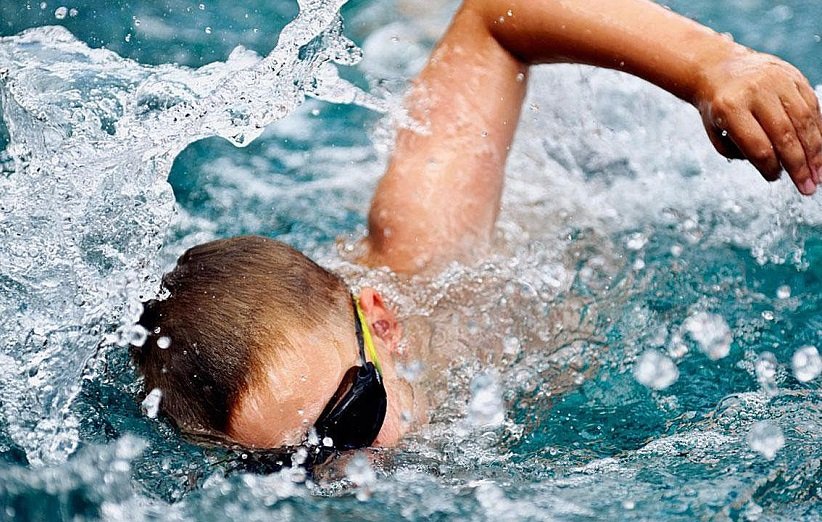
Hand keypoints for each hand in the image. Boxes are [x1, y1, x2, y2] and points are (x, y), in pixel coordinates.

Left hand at [695, 48, 821, 194]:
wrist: (719, 68)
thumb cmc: (718, 108)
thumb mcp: (716, 132)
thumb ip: (740, 151)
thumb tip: (775, 167)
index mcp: (730, 108)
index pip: (757, 146)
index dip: (769, 167)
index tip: (774, 178)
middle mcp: (756, 91)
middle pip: (784, 135)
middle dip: (799, 165)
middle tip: (807, 188)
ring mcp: (778, 80)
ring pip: (804, 120)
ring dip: (815, 151)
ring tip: (818, 174)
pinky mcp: (794, 76)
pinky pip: (812, 106)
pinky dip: (818, 130)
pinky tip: (819, 150)